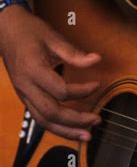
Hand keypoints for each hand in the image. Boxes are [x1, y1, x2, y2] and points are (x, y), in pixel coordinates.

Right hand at [0, 5, 101, 141]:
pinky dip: (56, 126)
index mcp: (33, 70)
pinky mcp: (25, 97)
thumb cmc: (29, 32)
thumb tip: (96, 60)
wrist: (6, 31)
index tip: (97, 84)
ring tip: (86, 135)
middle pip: (51, 113)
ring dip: (66, 131)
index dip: (82, 91)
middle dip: (75, 121)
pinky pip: (39, 117)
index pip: (61, 91)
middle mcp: (26, 87)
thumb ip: (74, 53)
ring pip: (43, 121)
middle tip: (96, 120)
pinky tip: (70, 129)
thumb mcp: (53, 37)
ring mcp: (23, 94)